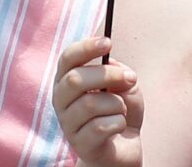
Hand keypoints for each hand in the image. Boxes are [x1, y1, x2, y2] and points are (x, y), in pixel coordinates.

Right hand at [51, 37, 142, 166]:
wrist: (123, 148)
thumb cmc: (118, 111)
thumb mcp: (123, 85)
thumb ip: (116, 71)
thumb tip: (111, 65)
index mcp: (67, 81)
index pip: (67, 58)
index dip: (86, 47)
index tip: (108, 42)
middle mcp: (61, 101)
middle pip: (76, 80)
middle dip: (108, 75)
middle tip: (130, 78)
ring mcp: (68, 124)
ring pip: (91, 104)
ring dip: (117, 104)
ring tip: (121, 110)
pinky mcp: (80, 145)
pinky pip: (101, 127)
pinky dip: (119, 122)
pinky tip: (119, 126)